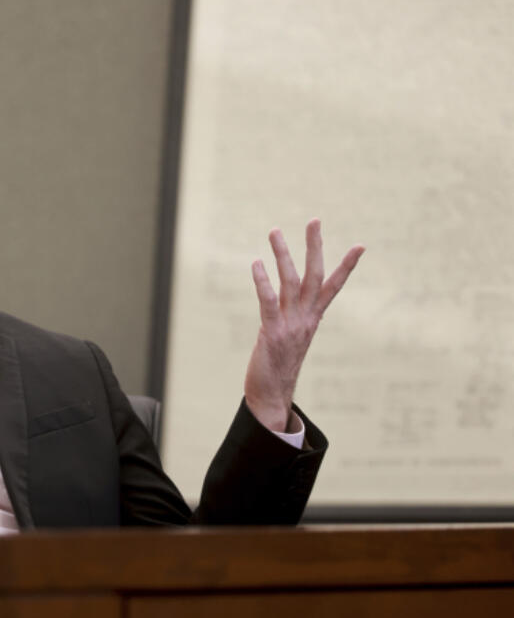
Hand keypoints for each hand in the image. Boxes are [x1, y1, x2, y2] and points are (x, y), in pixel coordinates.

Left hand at [243, 219, 363, 432]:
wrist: (272, 396)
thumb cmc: (278, 367)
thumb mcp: (289, 339)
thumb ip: (290, 319)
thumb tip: (283, 306)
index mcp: (312, 319)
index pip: (334, 288)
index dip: (346, 267)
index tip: (360, 245)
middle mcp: (305, 319)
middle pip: (316, 276)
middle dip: (316, 247)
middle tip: (314, 220)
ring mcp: (291, 325)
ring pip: (291, 282)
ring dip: (282, 255)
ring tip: (274, 231)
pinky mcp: (273, 332)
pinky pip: (269, 302)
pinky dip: (263, 281)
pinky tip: (256, 263)